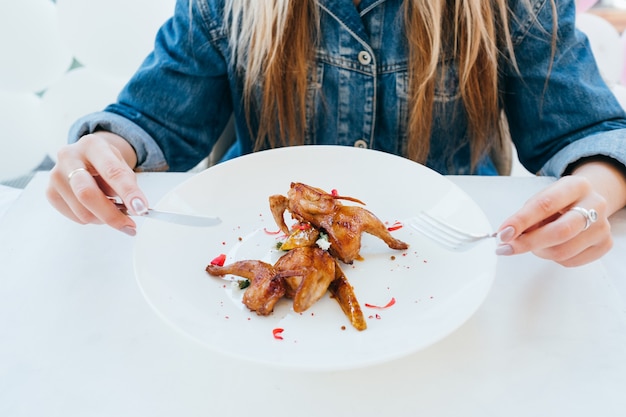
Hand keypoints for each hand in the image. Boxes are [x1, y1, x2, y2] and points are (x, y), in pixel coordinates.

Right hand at [46, 132, 148, 235]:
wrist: (85, 157)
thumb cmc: (105, 163)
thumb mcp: (121, 165)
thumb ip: (128, 184)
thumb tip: (135, 209)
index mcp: (92, 145)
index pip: (111, 171)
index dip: (127, 192)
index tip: (141, 208)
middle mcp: (69, 157)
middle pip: (87, 194)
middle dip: (111, 214)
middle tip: (129, 226)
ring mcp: (56, 175)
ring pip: (82, 211)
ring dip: (103, 218)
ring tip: (111, 208)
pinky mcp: (50, 193)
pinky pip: (76, 217)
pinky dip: (92, 218)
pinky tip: (96, 207)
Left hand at [495, 175, 611, 266]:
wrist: (588, 202)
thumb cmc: (559, 202)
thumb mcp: (542, 198)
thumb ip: (527, 215)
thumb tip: (508, 235)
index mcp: (576, 185)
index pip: (545, 205)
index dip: (521, 221)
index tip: (503, 232)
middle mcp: (595, 204)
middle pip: (560, 231)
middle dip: (528, 242)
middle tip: (507, 247)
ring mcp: (603, 227)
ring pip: (563, 251)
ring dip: (539, 251)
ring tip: (534, 243)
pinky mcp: (604, 245)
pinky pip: (570, 261)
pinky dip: (553, 258)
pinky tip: (551, 246)